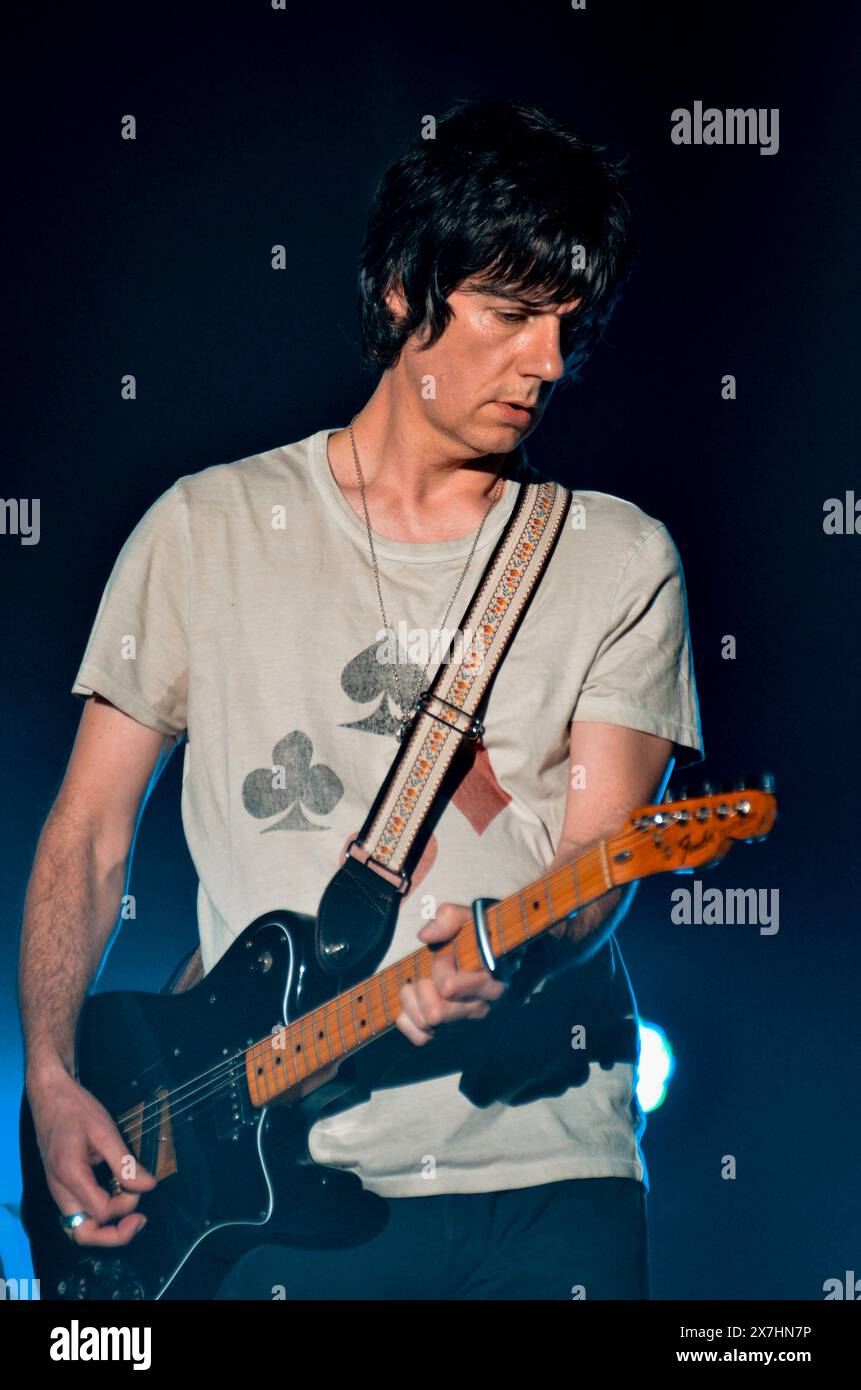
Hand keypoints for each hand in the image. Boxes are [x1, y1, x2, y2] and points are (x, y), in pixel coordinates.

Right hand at [27, 1065, 156, 1247]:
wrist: (50, 1096)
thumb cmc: (76, 1109)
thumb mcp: (105, 1131)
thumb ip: (125, 1162)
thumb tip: (148, 1186)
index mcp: (70, 1175)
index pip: (101, 1211)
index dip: (126, 1204)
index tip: (140, 1184)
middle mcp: (60, 1190)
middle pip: (84, 1235)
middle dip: (115, 1234)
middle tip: (139, 1218)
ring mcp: (58, 1190)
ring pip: (80, 1228)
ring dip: (107, 1226)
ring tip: (130, 1209)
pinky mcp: (62, 1186)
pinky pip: (79, 1213)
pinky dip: (99, 1213)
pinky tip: (116, 1195)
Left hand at [395, 902, 505, 1045]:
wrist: (489, 957)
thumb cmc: (477, 937)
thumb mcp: (469, 918)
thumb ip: (449, 918)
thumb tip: (425, 936)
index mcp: (488, 982)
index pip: (449, 987)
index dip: (439, 966)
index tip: (447, 954)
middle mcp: (478, 1008)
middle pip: (435, 1013)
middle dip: (423, 988)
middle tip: (427, 972)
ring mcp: (462, 1022)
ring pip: (425, 1024)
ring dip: (413, 1001)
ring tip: (418, 984)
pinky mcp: (447, 1031)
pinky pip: (419, 1037)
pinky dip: (410, 1019)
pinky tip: (414, 1001)